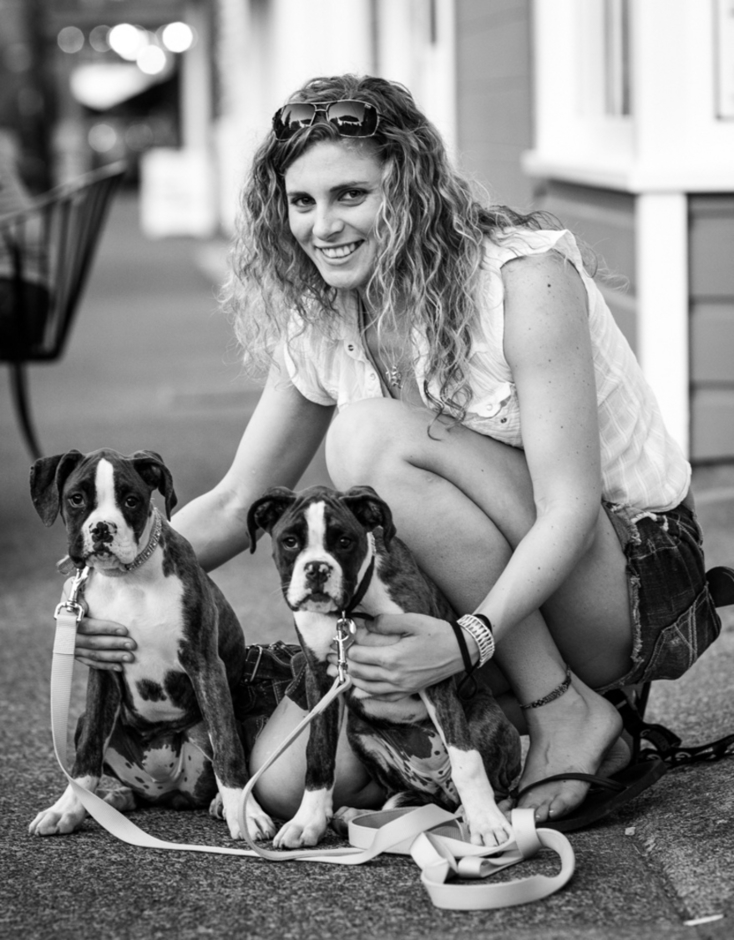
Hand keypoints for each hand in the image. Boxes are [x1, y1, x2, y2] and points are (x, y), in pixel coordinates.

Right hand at [59, 580, 135, 670]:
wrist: (71, 605)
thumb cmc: (79, 592)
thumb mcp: (74, 586)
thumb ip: (75, 589)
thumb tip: (84, 606)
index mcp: (67, 618)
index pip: (87, 626)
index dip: (106, 628)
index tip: (125, 629)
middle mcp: (68, 635)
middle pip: (92, 642)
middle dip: (114, 644)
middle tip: (132, 644)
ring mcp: (72, 646)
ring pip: (93, 654)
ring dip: (113, 656)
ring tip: (130, 657)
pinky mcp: (77, 654)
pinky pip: (91, 662)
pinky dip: (105, 665)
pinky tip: (120, 667)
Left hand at [329, 613, 464, 696]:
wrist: (461, 652)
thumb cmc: (438, 633)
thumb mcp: (412, 621)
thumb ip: (386, 622)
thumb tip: (367, 624)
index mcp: (393, 657)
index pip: (358, 656)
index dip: (345, 649)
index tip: (337, 643)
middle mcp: (394, 676)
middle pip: (359, 672)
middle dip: (342, 664)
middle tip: (330, 658)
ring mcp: (401, 686)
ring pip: (367, 686)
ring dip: (351, 678)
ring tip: (339, 671)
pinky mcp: (408, 691)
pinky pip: (382, 696)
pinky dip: (368, 692)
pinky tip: (360, 687)